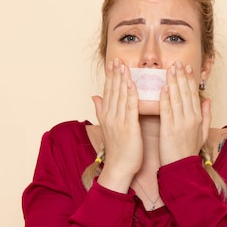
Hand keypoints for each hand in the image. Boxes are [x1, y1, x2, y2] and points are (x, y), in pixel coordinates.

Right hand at [92, 58, 142, 191]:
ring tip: (123, 65)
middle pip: (113, 91)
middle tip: (117, 58)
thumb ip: (101, 110)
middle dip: (115, 74)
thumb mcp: (107, 127)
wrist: (119, 168)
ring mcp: (118, 121)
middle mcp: (111, 116)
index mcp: (107, 116)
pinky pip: (129, 108)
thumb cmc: (118, 150)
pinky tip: (132, 83)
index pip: (108, 92)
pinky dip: (130, 94)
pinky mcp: (128, 127)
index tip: (112, 63)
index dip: (110, 76)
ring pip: (120, 96)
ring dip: (122, 79)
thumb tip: (94, 96)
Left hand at [159, 61, 211, 165]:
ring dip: (173, 82)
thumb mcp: (202, 133)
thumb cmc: (188, 151)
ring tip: (170, 69)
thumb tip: (208, 100)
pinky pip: (167, 110)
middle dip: (181, 76)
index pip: (194, 94)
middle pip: (186, 93)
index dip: (190, 80)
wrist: (182, 168)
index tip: (187, 67)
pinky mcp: (169, 130)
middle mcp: (191, 119)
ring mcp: (180, 124)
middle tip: (177, 62)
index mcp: (198, 118)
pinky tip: (163, 87)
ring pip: (177, 98)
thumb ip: (206, 116)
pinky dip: (165, 98)